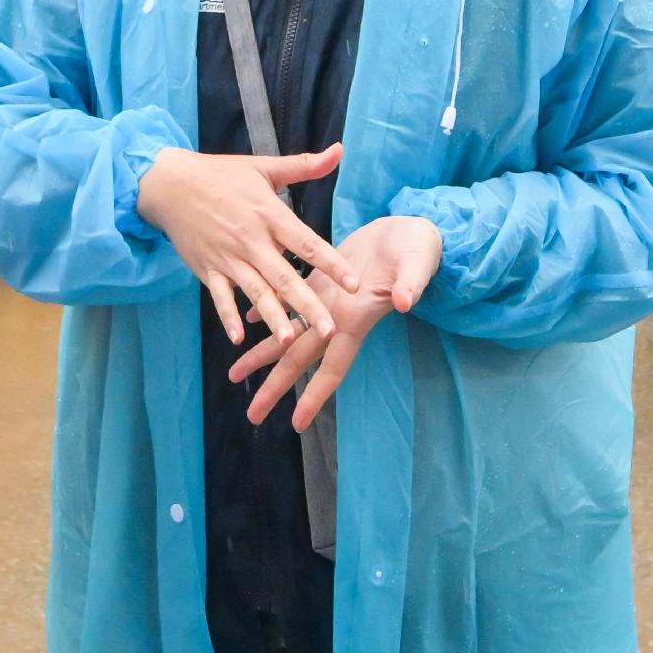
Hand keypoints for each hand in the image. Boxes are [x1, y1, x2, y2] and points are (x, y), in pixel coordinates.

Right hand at [136, 145, 361, 348]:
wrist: (170, 183)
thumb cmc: (220, 174)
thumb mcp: (263, 166)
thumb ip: (304, 165)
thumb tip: (339, 150)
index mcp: (269, 214)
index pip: (307, 244)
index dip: (331, 264)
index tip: (353, 284)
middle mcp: (250, 240)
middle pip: (285, 277)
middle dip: (307, 305)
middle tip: (329, 330)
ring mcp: (228, 257)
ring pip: (255, 292)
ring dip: (273, 317)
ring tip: (290, 340)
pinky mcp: (207, 269)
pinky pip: (219, 297)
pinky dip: (227, 316)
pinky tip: (238, 338)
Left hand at [228, 214, 443, 430]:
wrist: (411, 230)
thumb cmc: (418, 250)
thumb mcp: (416, 265)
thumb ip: (410, 284)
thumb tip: (406, 301)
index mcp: (356, 319)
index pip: (333, 366)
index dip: (316, 395)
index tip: (297, 423)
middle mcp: (336, 317)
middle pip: (299, 359)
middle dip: (275, 387)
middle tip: (251, 414)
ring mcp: (326, 300)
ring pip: (287, 332)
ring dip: (261, 353)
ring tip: (234, 373)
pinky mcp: (320, 278)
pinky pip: (287, 299)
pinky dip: (266, 309)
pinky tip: (246, 319)